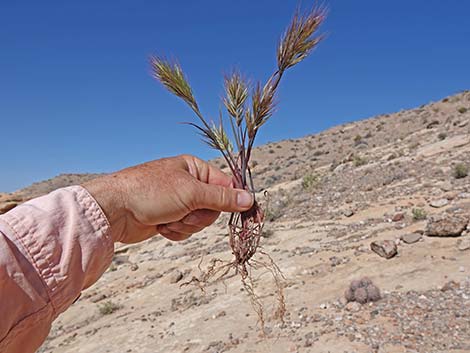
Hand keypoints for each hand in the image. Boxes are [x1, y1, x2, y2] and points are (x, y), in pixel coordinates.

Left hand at [82, 155, 252, 243]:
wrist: (114, 210)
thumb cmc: (151, 192)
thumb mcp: (191, 192)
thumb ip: (222, 198)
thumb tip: (250, 198)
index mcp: (195, 168)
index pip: (227, 185)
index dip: (238, 201)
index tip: (254, 217)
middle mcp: (189, 184)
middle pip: (214, 208)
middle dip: (200, 216)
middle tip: (185, 213)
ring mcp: (179, 202)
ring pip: (200, 222)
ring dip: (185, 225)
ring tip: (168, 218)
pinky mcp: (169, 218)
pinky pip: (185, 230)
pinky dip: (175, 231)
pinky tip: (160, 225)